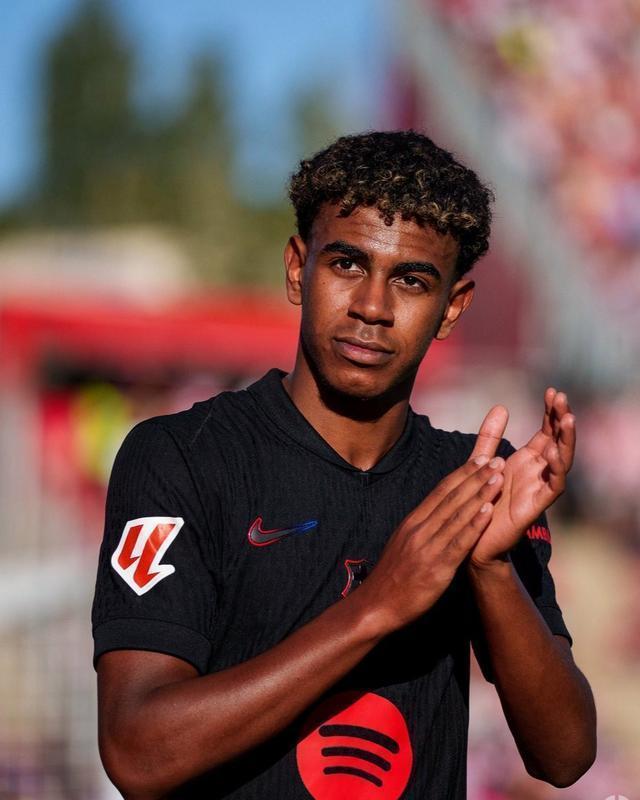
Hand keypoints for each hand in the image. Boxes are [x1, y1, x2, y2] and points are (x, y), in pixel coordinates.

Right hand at [356, 434, 505, 633]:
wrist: (377, 605)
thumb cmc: (393, 578)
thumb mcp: (403, 544)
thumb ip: (421, 528)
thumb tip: (438, 514)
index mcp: (413, 522)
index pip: (441, 491)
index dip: (463, 473)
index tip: (480, 458)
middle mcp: (420, 528)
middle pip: (452, 497)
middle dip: (476, 476)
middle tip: (497, 459)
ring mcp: (428, 547)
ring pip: (458, 515)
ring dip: (480, 494)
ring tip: (499, 477)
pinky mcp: (437, 567)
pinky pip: (459, 542)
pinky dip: (474, 525)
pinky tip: (489, 512)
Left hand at [469, 388, 575, 568]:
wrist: (472, 537)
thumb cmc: (480, 500)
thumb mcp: (482, 461)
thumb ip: (490, 436)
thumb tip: (501, 406)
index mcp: (527, 461)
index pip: (546, 431)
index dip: (551, 413)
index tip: (552, 391)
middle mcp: (537, 472)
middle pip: (558, 442)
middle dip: (562, 420)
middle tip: (562, 398)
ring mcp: (539, 488)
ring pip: (562, 461)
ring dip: (565, 440)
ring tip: (567, 418)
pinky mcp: (535, 506)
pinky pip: (552, 486)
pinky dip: (555, 469)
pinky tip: (552, 452)